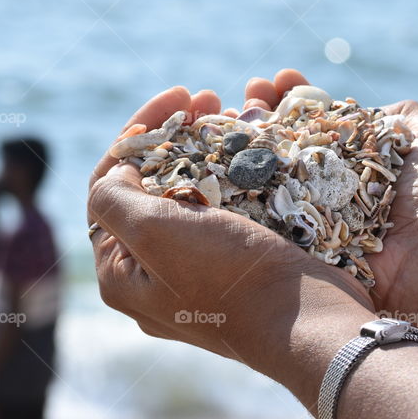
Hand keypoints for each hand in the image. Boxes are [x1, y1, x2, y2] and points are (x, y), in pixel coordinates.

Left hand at [88, 86, 375, 403]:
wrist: (308, 320)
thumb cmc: (228, 277)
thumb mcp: (155, 232)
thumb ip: (114, 198)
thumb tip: (118, 172)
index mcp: (123, 273)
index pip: (109, 188)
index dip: (136, 135)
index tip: (175, 99)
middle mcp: (157, 273)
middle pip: (154, 186)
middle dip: (178, 134)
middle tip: (208, 98)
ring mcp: (203, 270)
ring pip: (197, 192)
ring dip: (212, 146)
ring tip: (238, 110)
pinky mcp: (245, 264)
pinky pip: (233, 206)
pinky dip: (242, 170)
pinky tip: (261, 145)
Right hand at [240, 71, 417, 327]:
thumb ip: (401, 115)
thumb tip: (361, 109)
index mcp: (358, 160)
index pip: (316, 122)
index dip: (293, 99)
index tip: (276, 79)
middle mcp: (330, 186)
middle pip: (283, 144)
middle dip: (258, 115)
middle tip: (243, 93)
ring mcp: (310, 216)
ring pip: (263, 175)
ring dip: (238, 144)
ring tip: (219, 111)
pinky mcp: (297, 246)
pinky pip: (258, 216)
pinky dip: (234, 189)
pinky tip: (216, 157)